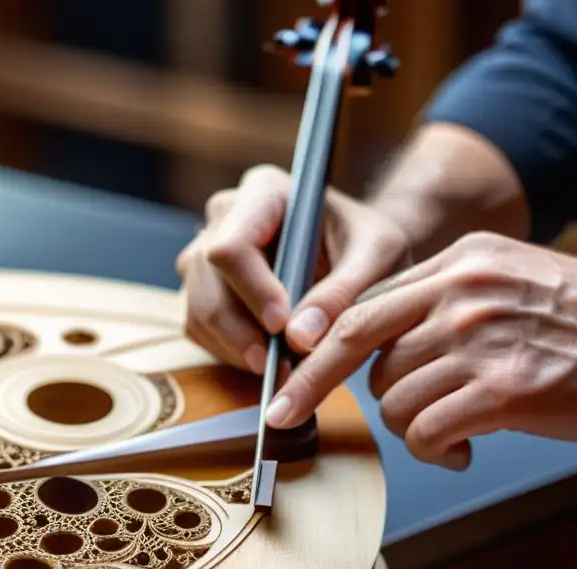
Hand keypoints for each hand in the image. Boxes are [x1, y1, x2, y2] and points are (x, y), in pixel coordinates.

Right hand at [176, 164, 411, 372]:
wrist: (357, 255)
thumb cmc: (368, 245)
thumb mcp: (379, 257)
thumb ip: (344, 291)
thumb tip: (298, 338)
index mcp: (262, 192)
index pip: (232, 246)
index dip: (252, 291)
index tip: (283, 326)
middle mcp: (223, 217)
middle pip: (206, 281)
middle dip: (242, 331)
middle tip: (282, 366)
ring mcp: (203, 253)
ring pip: (198, 310)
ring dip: (236, 348)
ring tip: (282, 368)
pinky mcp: (200, 289)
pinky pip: (198, 329)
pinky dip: (230, 354)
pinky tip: (268, 360)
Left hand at [266, 232, 576, 468]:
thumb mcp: (512, 280)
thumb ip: (444, 301)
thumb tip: (382, 348)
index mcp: (462, 261)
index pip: (363, 304)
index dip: (317, 347)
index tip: (286, 377)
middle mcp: (464, 291)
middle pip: (360, 347)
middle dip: (319, 388)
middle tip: (292, 416)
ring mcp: (483, 338)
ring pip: (393, 397)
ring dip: (409, 424)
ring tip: (449, 430)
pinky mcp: (504, 389)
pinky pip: (425, 430)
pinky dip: (434, 449)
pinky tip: (462, 450)